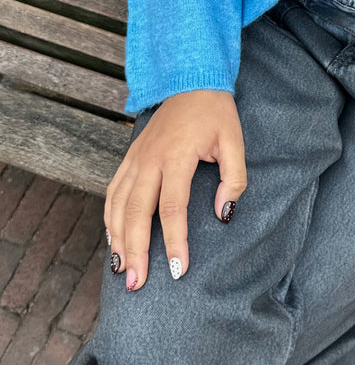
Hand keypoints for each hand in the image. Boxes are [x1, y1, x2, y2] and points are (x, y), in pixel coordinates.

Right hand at [104, 89, 246, 290]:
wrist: (190, 81)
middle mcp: (149, 160)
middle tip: (136, 283)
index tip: (178, 270)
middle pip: (137, 212)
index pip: (172, 208)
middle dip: (136, 251)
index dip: (175, 241)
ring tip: (122, 271)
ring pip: (119, 205)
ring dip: (118, 240)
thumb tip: (223, 214)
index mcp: (176, 156)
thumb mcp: (235, 142)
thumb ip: (233, 180)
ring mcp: (135, 159)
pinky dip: (111, 219)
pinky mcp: (129, 158)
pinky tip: (114, 241)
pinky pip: (113, 193)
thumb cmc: (215, 114)